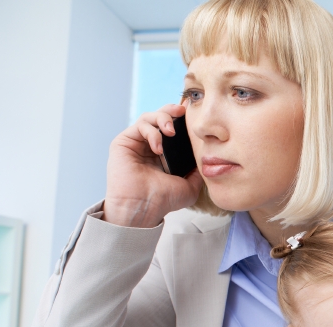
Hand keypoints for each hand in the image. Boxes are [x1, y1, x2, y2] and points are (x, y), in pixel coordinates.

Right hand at [105, 103, 203, 227]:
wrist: (144, 208)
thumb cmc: (164, 200)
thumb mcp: (190, 185)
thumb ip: (198, 171)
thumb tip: (208, 159)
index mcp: (164, 154)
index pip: (173, 129)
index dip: (182, 120)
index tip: (194, 116)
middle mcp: (149, 146)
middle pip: (160, 117)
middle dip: (172, 111)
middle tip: (183, 112)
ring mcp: (136, 144)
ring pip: (149, 117)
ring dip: (163, 119)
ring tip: (171, 132)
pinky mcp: (123, 143)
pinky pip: (139, 126)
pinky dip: (152, 132)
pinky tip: (159, 147)